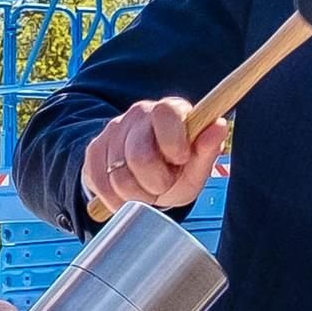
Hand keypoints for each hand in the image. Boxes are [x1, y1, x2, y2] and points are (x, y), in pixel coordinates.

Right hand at [79, 98, 229, 222]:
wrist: (143, 179)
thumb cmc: (175, 170)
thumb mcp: (196, 167)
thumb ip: (207, 150)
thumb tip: (218, 126)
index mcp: (168, 110)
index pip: (166, 114)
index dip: (174, 143)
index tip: (181, 160)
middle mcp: (138, 114)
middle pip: (139, 155)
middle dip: (156, 182)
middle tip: (163, 185)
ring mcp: (112, 131)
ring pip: (118, 175)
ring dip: (136, 195)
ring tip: (146, 191)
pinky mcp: (93, 150)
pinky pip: (100, 184)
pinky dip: (116, 199)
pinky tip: (128, 196)